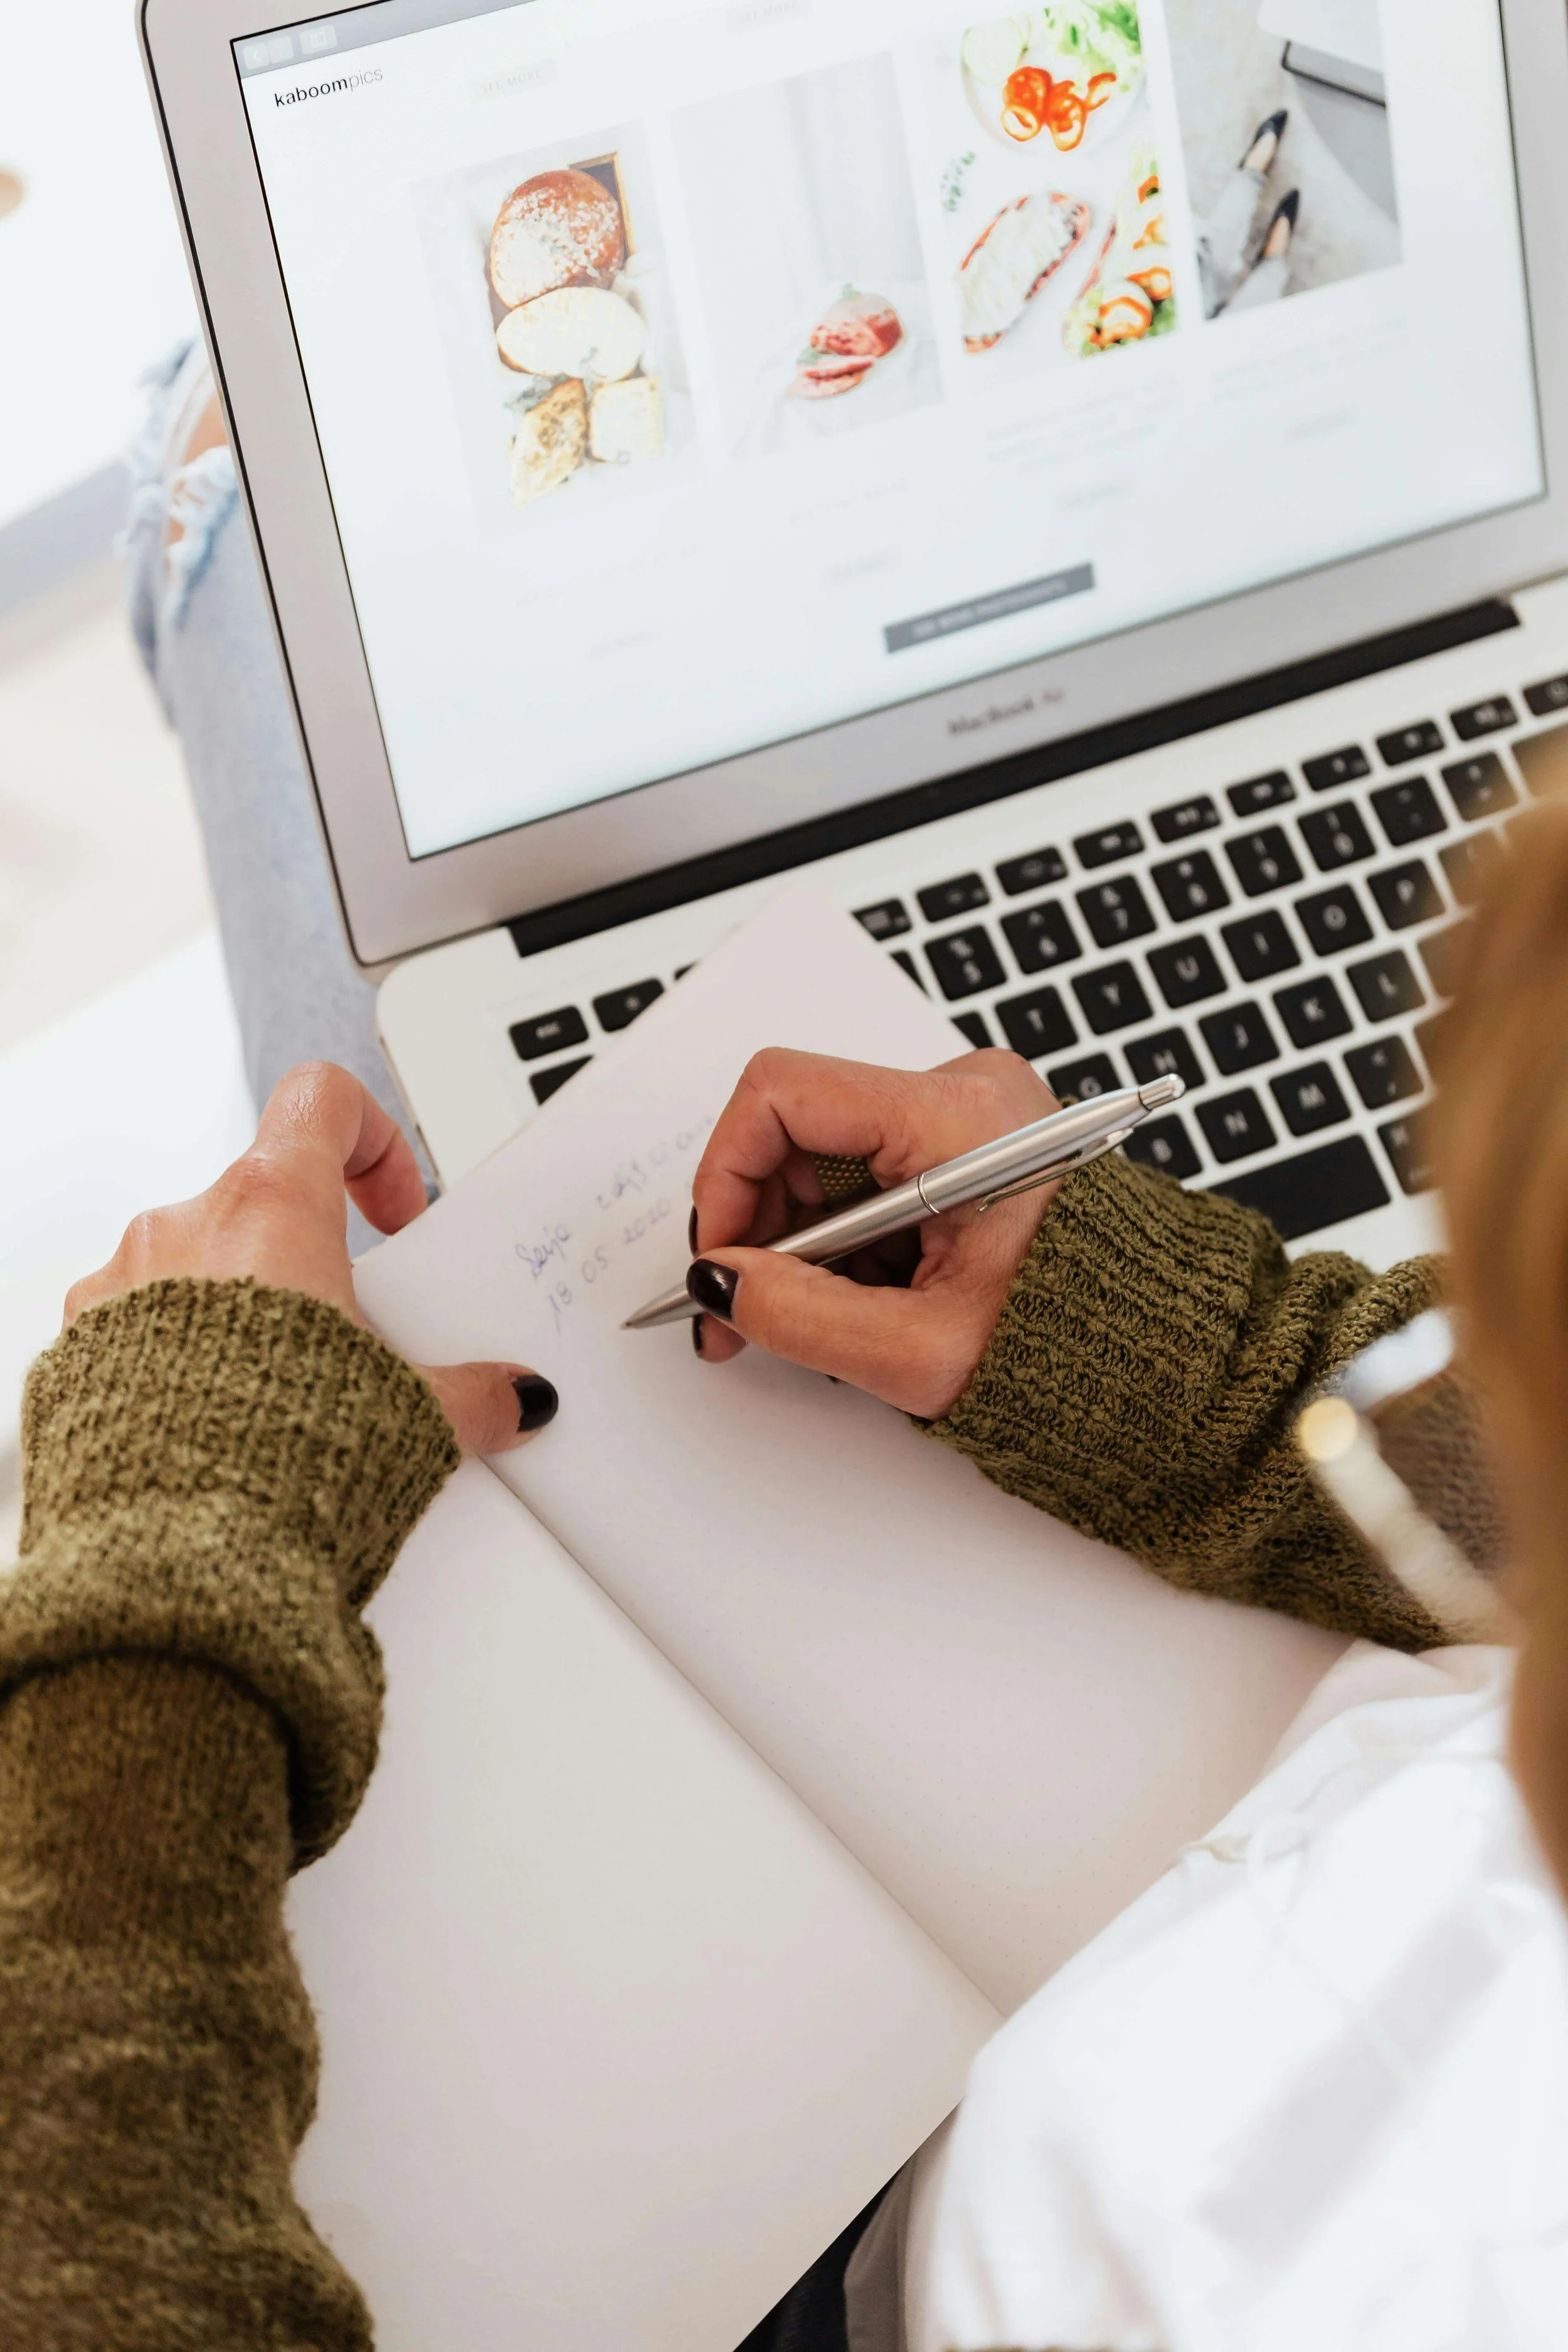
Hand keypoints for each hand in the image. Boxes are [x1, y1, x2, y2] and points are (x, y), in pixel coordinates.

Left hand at [64, 1063, 555, 1453]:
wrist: (170, 1556)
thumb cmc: (271, 1463)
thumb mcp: (408, 1419)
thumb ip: (471, 1396)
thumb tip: (511, 1398)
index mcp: (268, 1210)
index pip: (322, 1099)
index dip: (372, 1141)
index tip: (392, 1215)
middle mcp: (184, 1228)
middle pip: (263, 1200)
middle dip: (312, 1265)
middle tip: (349, 1342)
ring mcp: (118, 1285)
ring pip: (195, 1268)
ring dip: (241, 1315)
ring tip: (282, 1398)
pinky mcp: (76, 1350)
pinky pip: (137, 1328)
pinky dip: (180, 1361)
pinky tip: (217, 1428)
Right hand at [688, 1048, 1061, 1417]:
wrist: (1156, 1347)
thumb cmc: (1075, 1341)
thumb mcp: (918, 1352)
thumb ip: (800, 1316)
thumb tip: (721, 1281)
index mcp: (959, 1119)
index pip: (782, 1092)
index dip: (728, 1173)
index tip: (723, 1252)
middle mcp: (965, 1090)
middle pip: (800, 1126)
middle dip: (764, 1223)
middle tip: (746, 1308)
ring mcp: (969, 1109)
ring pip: (828, 1155)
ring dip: (807, 1239)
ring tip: (830, 1316)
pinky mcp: (970, 1137)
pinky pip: (870, 1170)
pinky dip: (849, 1235)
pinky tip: (872, 1292)